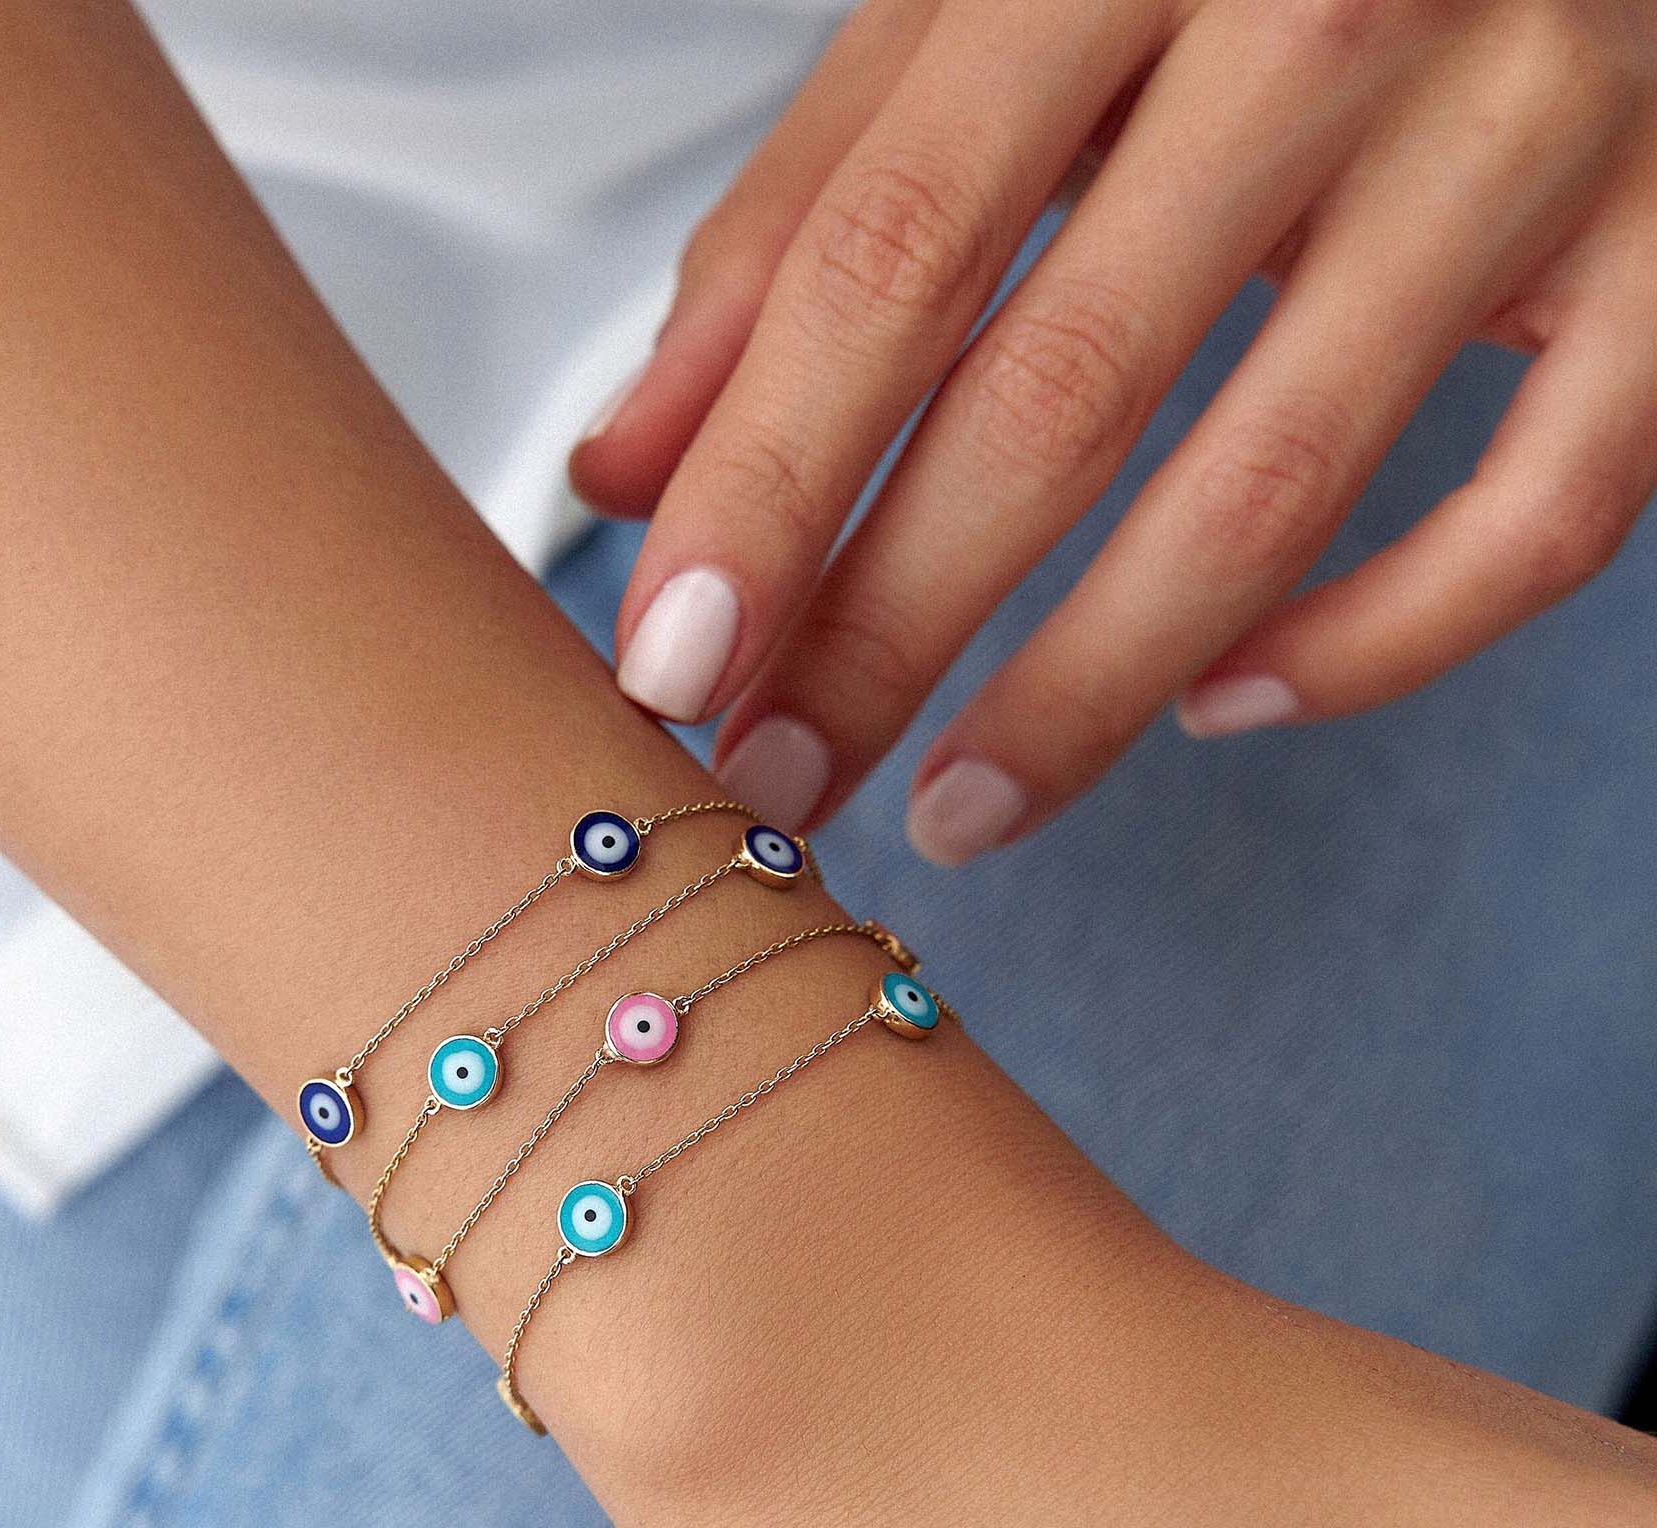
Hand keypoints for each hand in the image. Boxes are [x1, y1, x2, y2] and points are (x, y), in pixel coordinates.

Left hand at [572, 0, 1656, 860]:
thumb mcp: (977, 18)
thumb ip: (803, 224)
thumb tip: (630, 467)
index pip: (895, 256)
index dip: (768, 486)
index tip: (671, 664)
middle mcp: (1343, 10)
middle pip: (1062, 394)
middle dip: (887, 631)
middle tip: (776, 777)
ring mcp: (1538, 131)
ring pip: (1275, 487)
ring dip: (1080, 695)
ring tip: (948, 808)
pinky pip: (1533, 519)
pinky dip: (1367, 648)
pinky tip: (1215, 706)